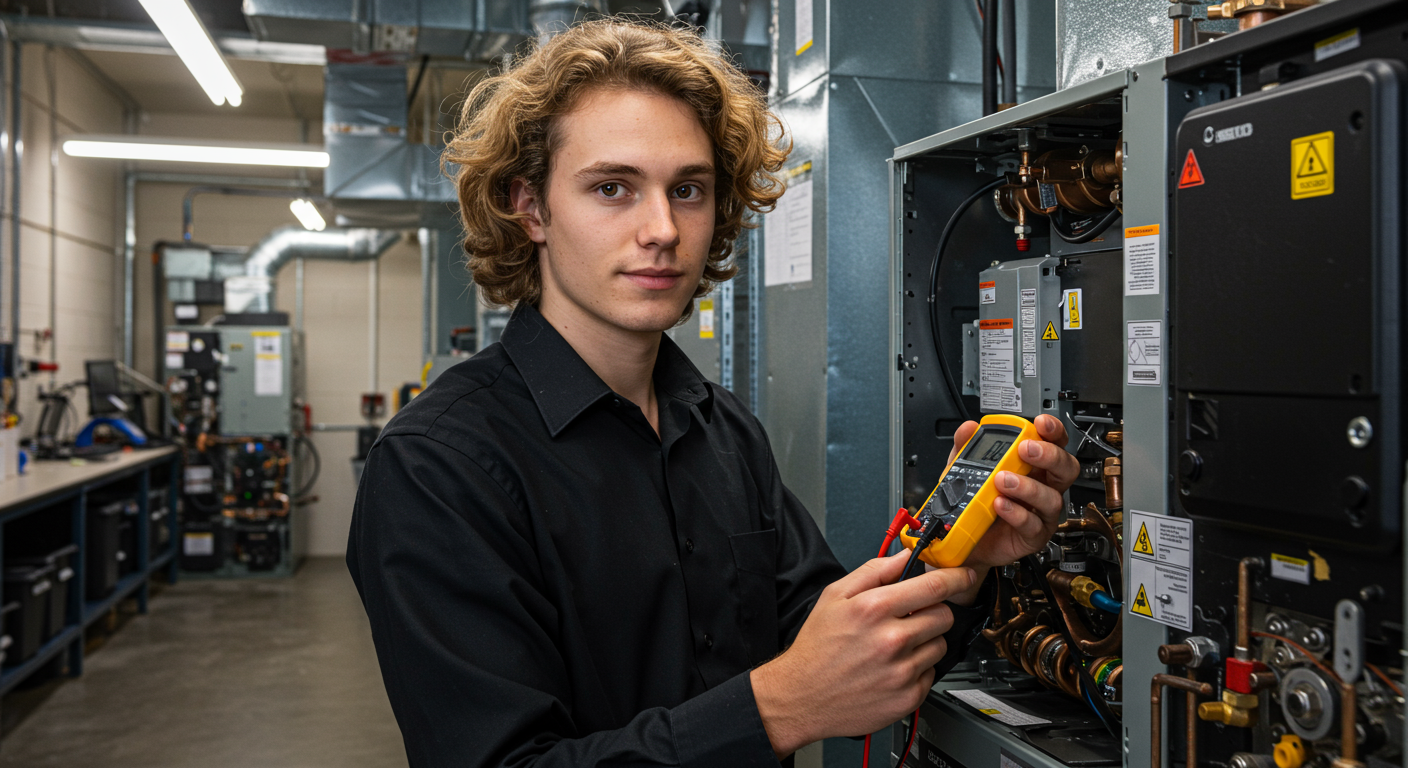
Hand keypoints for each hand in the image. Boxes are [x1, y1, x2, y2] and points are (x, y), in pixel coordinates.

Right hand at [750, 554, 975, 758]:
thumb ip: (873, 571)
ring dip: (925, 641)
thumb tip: (903, 557)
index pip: (933, 586)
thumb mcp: (834, 596)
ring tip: (896, 645)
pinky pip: (931, 674)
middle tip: (911, 616)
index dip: (956, 577)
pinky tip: (893, 666)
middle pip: (944, 615)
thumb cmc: (817, 647)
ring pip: (940, 645)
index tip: (964, 574)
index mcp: (874, 609)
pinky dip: (918, 668)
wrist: (802, 696)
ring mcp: (902, 671)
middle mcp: (892, 640)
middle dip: (933, 611)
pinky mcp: (908, 696)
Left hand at [957, 414, 1079, 570]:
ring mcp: (1040, 513)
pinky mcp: (1033, 536)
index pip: (1053, 443)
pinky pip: (1033, 525)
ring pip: (1052, 498)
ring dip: (1028, 486)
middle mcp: (1042, 487)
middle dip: (1049, 455)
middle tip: (1025, 450)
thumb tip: (968, 428)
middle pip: (1065, 468)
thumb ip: (966, 448)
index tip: (1041, 424)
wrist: (963, 538)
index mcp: (1032, 466)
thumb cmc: (974, 503)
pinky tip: (1000, 505)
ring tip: (1003, 481)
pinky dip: (1017, 513)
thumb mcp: (964, 470)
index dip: (1053, 431)